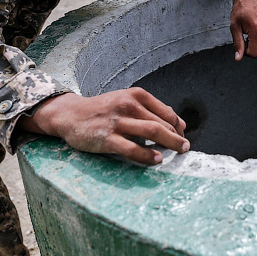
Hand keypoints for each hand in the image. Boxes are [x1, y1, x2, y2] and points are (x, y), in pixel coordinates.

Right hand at [18, 89, 187, 164]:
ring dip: (170, 143)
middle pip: (162, 122)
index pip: (166, 111)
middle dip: (177, 136)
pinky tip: (157, 160)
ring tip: (180, 152)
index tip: (183, 135)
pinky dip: (147, 155)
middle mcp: (129, 105)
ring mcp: (118, 121)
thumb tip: (180, 123)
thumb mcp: (126, 101)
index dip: (178, 125)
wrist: (70, 114)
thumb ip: (150, 110)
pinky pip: (132, 148)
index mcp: (136, 95)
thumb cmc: (103, 109)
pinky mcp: (107, 138)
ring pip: (152, 132)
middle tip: (186, 148)